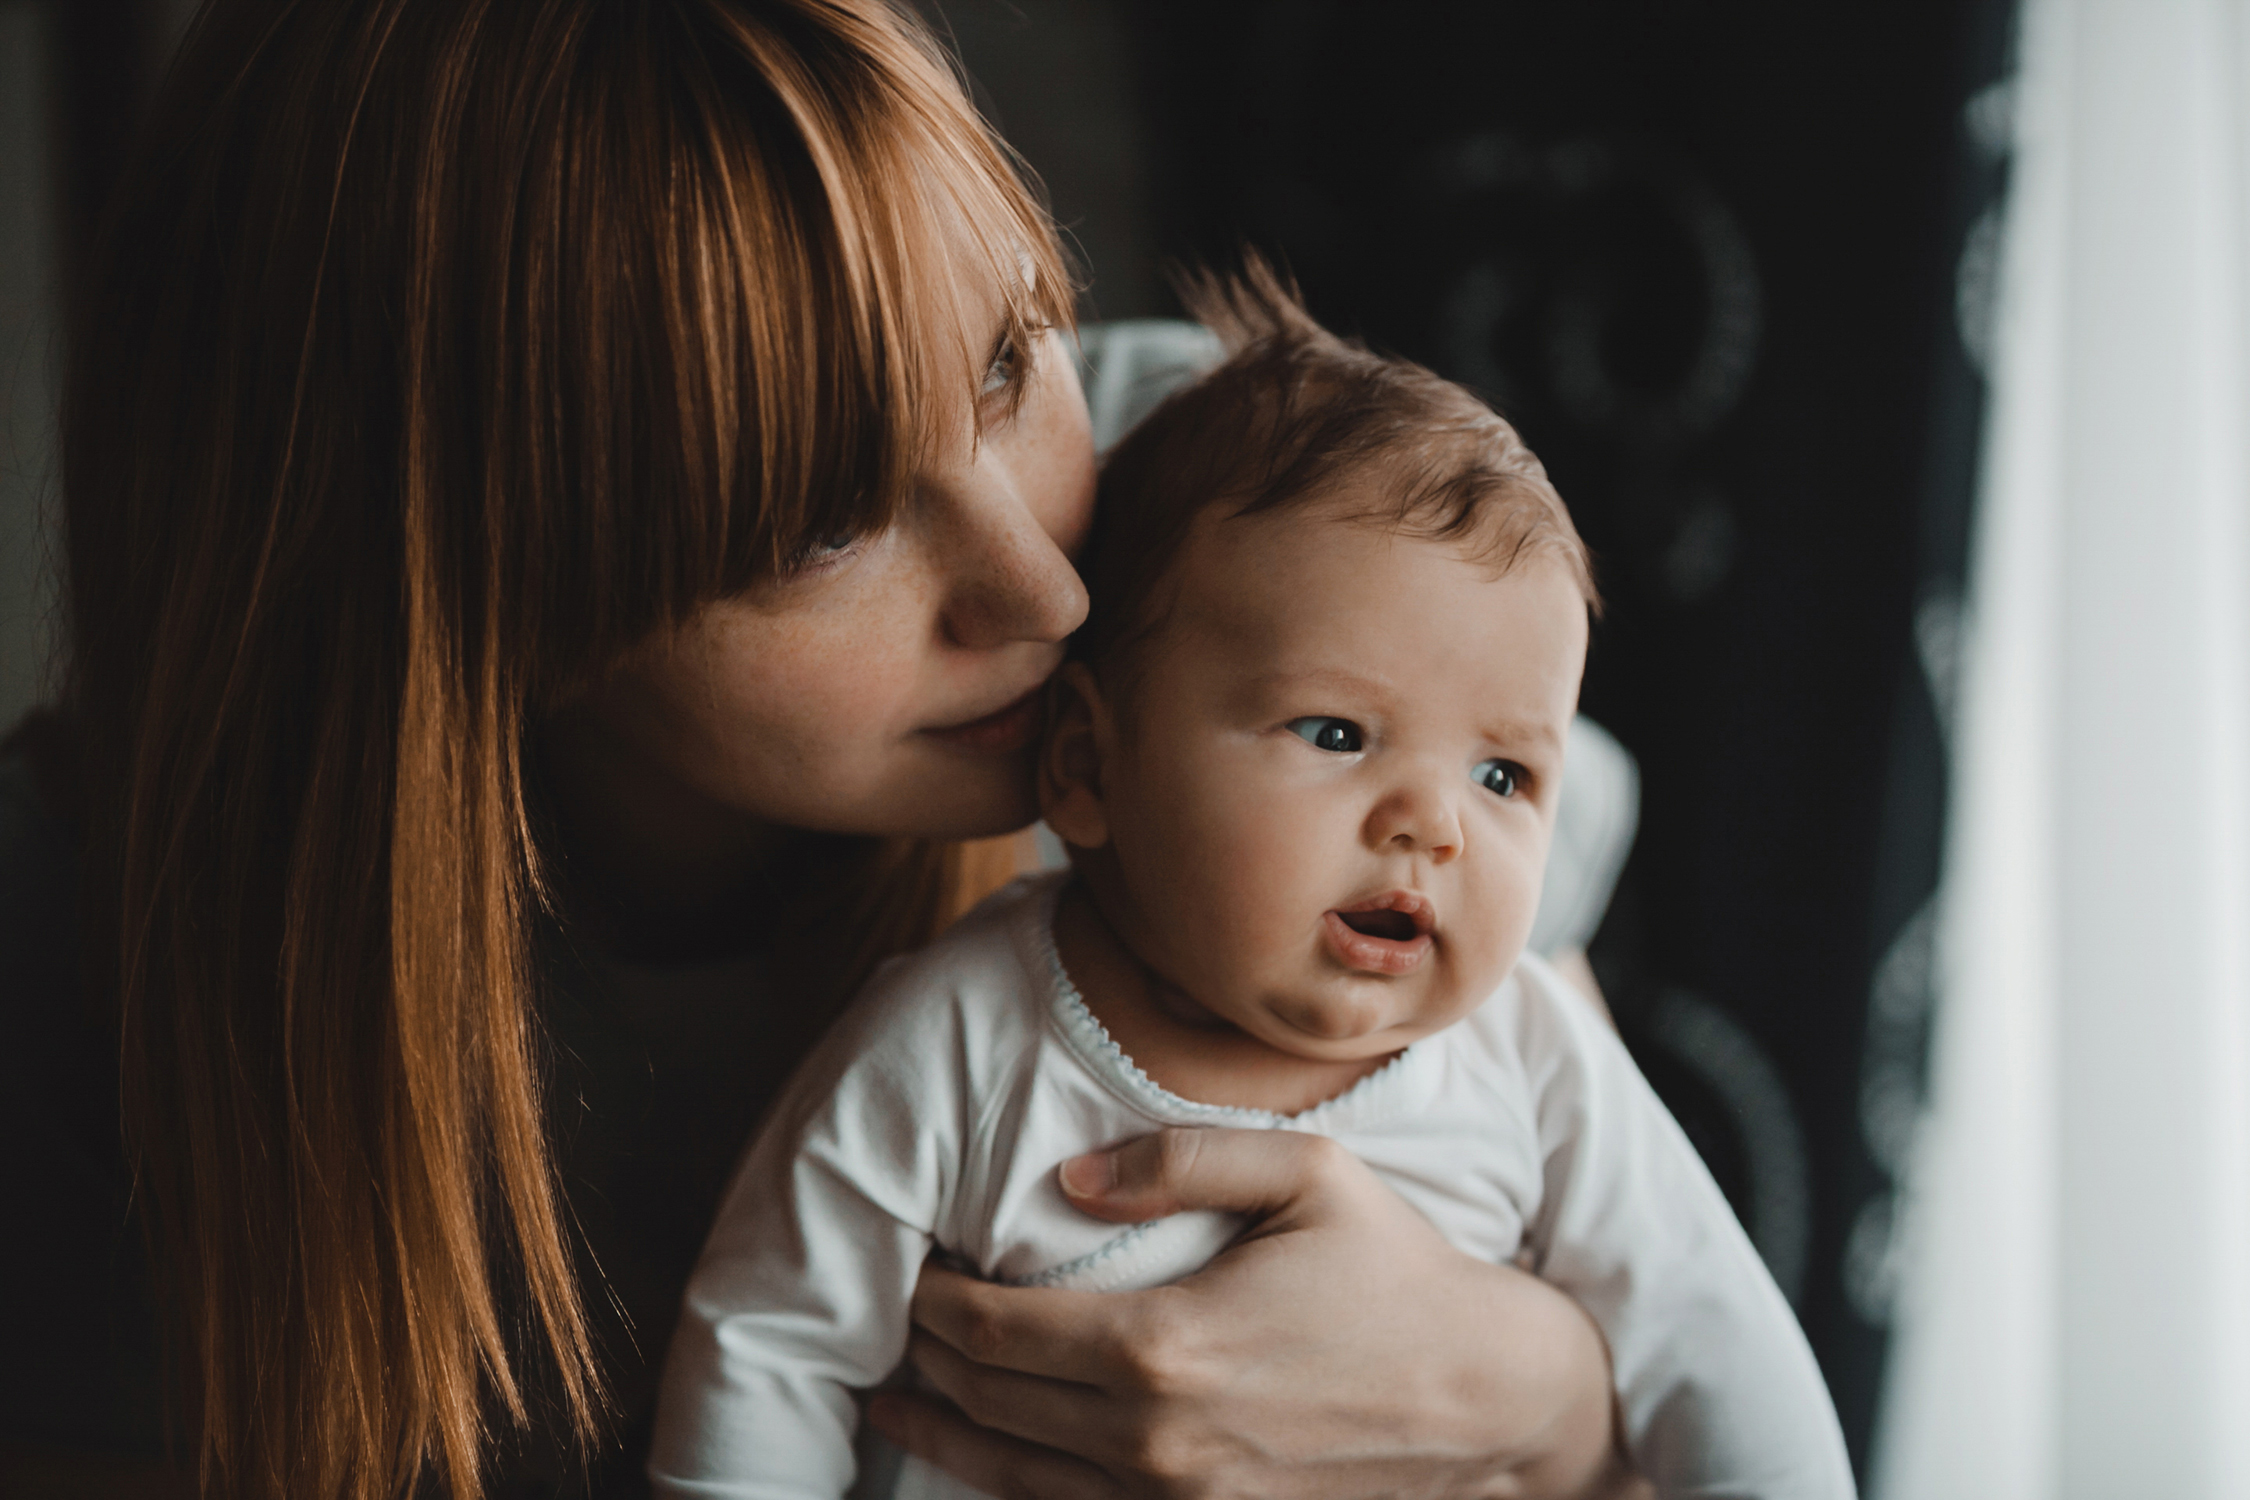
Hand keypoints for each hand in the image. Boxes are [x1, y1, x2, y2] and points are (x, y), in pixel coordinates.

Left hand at [873, 1127, 1645, 1499]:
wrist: (1484, 1401)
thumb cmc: (1397, 1275)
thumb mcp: (1308, 1176)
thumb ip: (1181, 1158)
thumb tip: (1072, 1178)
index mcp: (1164, 1345)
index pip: (995, 1329)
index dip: (935, 1300)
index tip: (916, 1268)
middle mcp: (1153, 1440)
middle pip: (990, 1400)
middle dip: (929, 1357)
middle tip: (900, 1319)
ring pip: (1012, 1475)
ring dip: (943, 1432)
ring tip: (896, 1399)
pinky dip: (1011, 1486)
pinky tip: (986, 1457)